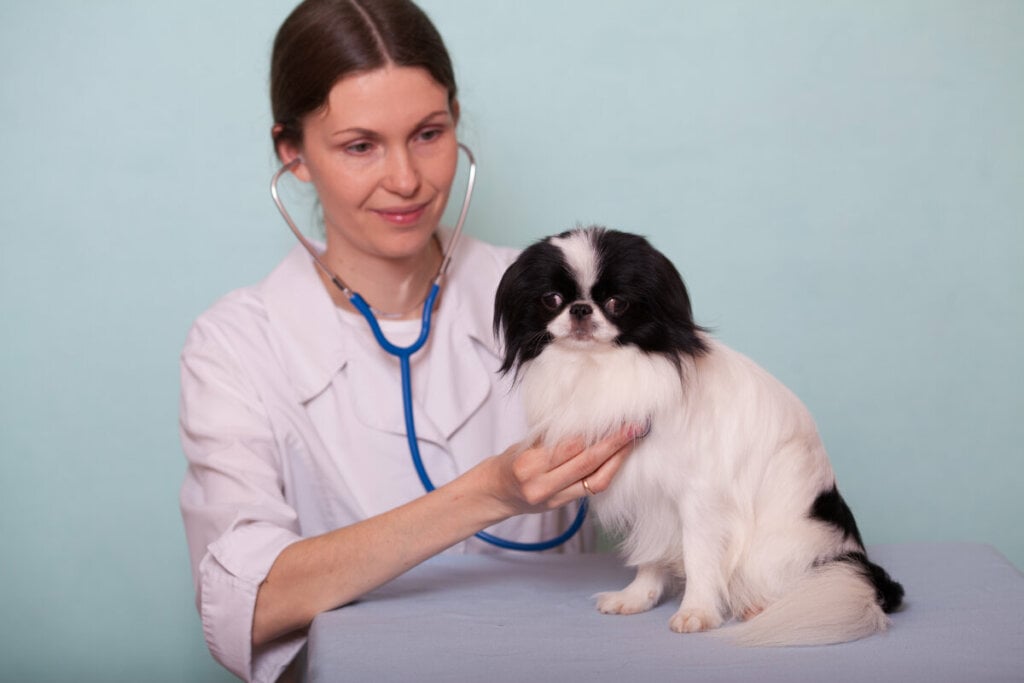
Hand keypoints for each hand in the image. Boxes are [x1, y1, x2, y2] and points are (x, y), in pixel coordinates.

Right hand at [489, 422, 644, 515]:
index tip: (612, 415)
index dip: (593, 431)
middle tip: (634, 426)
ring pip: (595, 479)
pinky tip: (619, 457)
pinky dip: (608, 471)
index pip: (567, 446)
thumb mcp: (524, 444)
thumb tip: (587, 417)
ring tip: (633, 440)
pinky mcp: (563, 505)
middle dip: (613, 443)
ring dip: (617, 458)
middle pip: (585, 462)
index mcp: (528, 465)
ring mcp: (554, 500)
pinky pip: (592, 488)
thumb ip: (552, 436)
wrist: (495, 495)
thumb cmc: (510, 463)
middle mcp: (541, 486)